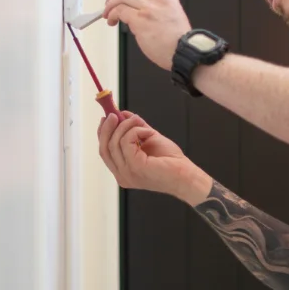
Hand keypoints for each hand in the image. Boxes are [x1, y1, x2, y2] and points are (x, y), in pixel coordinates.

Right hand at [97, 111, 211, 203]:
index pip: (104, 152)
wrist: (186, 175)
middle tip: (114, 114)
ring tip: (139, 123)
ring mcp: (127, 173)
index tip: (105, 118)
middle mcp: (122, 175)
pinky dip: (136, 131)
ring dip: (126, 126)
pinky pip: (126, 142)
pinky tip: (148, 133)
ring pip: (114, 143)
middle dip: (107, 128)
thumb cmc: (171, 162)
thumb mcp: (149, 139)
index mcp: (123, 171)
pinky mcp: (135, 167)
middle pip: (104, 148)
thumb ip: (134, 128)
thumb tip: (123, 114)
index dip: (102, 133)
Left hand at [102, 0, 190, 70]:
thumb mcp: (172, 14)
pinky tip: (112, 21)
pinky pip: (120, 11)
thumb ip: (156, 7)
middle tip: (109, 1)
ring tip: (109, 15)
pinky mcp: (141, 21)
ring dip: (110, 5)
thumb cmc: (177, 40)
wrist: (184, 52)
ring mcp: (149, 8)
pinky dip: (112, 14)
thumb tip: (135, 8)